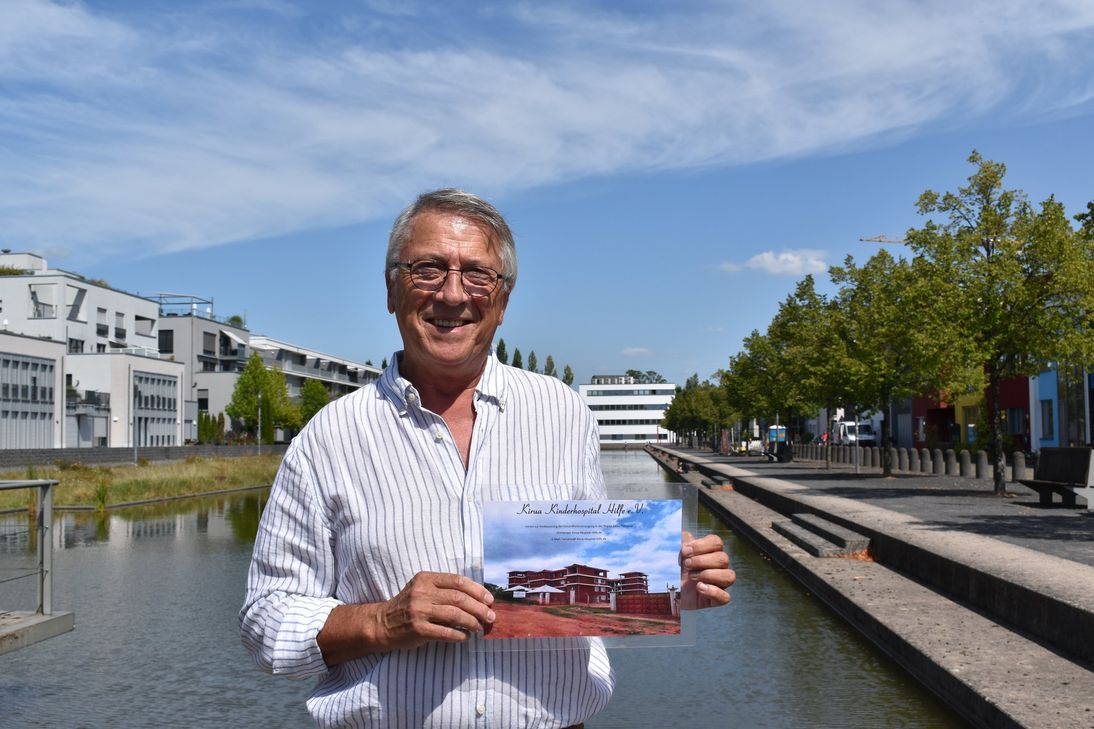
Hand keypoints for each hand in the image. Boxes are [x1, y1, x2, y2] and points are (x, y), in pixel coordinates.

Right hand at [376, 572, 495, 649]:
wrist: (382, 623)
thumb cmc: (408, 605)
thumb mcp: (422, 589)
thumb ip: (444, 590)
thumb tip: (478, 598)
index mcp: (425, 579)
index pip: (457, 581)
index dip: (477, 590)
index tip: (489, 599)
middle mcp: (422, 593)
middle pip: (458, 598)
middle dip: (479, 608)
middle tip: (490, 616)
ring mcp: (419, 611)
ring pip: (454, 615)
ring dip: (472, 622)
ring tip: (480, 627)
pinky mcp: (417, 629)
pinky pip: (445, 632)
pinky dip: (459, 635)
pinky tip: (466, 637)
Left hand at [679, 531, 734, 609]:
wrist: (669, 595)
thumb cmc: (674, 572)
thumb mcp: (675, 555)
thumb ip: (681, 542)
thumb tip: (686, 534)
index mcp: (710, 553)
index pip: (716, 542)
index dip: (701, 545)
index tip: (684, 551)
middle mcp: (719, 567)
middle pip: (723, 558)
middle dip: (702, 561)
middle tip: (686, 565)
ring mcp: (720, 584)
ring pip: (730, 576)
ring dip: (709, 575)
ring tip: (691, 578)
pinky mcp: (716, 600)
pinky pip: (726, 597)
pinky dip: (713, 591)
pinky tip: (699, 588)